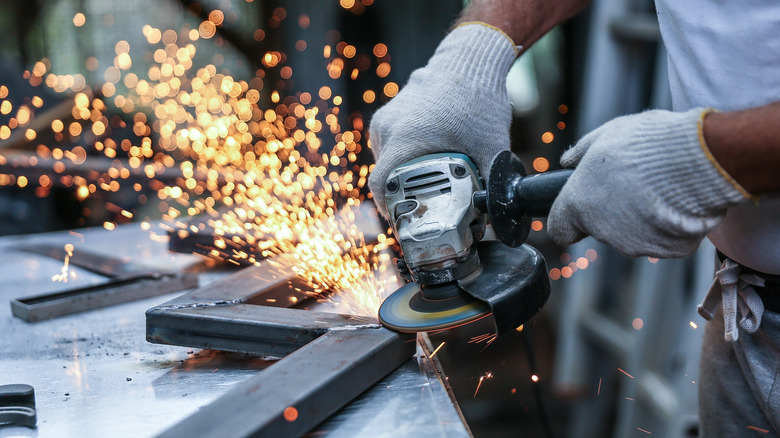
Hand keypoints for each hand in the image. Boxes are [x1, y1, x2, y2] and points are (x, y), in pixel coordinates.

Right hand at [368, 23, 517, 218]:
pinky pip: (390, 143)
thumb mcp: (491, 147)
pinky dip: (403, 156)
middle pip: (386, 176)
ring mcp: (387, 118)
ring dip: (402, 175)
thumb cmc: (478, 100)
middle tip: (423, 208)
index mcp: (404, 140)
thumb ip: (495, 184)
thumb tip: (500, 217)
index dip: (391, 210)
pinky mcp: (390, 111)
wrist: (470, 61)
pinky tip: (425, 160)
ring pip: (387, 160)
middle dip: (402, 195)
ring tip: (425, 185)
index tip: (405, 221)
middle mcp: (388, 129)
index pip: (381, 187)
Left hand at [547, 108, 750, 257]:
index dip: (568, 219)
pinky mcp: (665, 250)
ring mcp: (634, 244)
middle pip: (599, 228)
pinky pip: (662, 238)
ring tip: (659, 186)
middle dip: (612, 209)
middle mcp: (602, 230)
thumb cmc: (648, 142)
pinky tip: (678, 200)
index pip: (559, 230)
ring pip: (631, 235)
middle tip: (633, 182)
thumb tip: (567, 161)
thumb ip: (582, 150)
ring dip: (639, 217)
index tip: (579, 208)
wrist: (700, 160)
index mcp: (578, 204)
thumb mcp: (607, 133)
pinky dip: (668, 225)